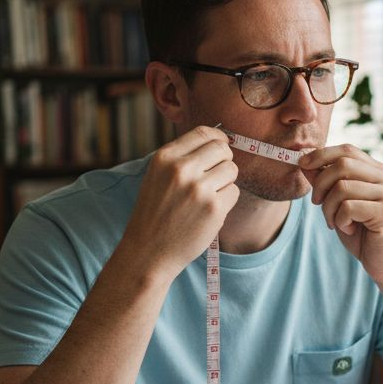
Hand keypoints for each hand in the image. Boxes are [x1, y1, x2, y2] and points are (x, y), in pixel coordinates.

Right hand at [121, 126, 238, 280]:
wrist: (148, 251)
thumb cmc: (156, 213)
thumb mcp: (158, 176)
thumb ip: (183, 157)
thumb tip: (219, 140)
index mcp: (165, 157)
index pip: (204, 132)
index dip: (218, 138)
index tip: (222, 145)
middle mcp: (182, 169)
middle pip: (223, 149)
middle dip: (224, 160)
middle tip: (215, 176)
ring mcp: (199, 189)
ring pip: (232, 169)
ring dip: (226, 181)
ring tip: (207, 197)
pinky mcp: (214, 208)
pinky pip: (234, 192)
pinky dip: (226, 201)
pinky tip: (208, 212)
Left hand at [300, 144, 382, 286]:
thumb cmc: (364, 235)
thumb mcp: (340, 206)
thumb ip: (327, 184)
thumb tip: (305, 163)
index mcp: (379, 172)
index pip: (347, 150)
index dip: (321, 154)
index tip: (302, 164)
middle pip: (342, 164)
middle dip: (320, 184)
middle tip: (316, 203)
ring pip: (342, 187)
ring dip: (328, 208)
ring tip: (334, 222)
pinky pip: (348, 207)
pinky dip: (340, 220)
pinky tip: (348, 230)